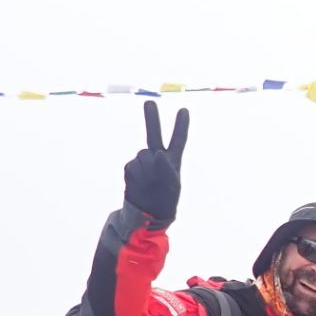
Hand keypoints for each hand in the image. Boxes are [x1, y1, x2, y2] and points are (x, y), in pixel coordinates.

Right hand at [123, 100, 189, 223]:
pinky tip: (140, 185)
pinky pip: (132, 167)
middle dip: (151, 118)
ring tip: (150, 184)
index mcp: (173, 160)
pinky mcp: (130, 168)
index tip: (184, 110)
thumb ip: (166, 168)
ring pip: (143, 155)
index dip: (181, 125)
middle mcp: (157, 156)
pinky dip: (137, 177)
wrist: (147, 213)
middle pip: (153, 134)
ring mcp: (142, 161)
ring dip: (147, 170)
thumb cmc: (166, 200)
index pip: (178, 140)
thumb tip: (156, 153)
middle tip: (149, 103)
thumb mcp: (172, 186)